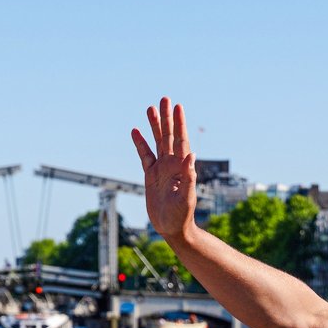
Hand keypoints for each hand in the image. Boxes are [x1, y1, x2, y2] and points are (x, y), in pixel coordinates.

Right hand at [131, 97, 198, 244]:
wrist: (172, 228)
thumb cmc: (182, 215)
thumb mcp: (186, 197)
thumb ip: (189, 176)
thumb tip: (191, 155)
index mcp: (181, 167)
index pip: (181, 140)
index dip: (179, 123)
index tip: (177, 106)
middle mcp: (172, 164)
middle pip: (169, 136)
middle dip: (166, 117)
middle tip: (164, 99)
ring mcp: (161, 169)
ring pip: (157, 142)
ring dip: (154, 125)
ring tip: (150, 109)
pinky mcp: (151, 176)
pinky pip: (145, 156)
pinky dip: (140, 143)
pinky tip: (136, 131)